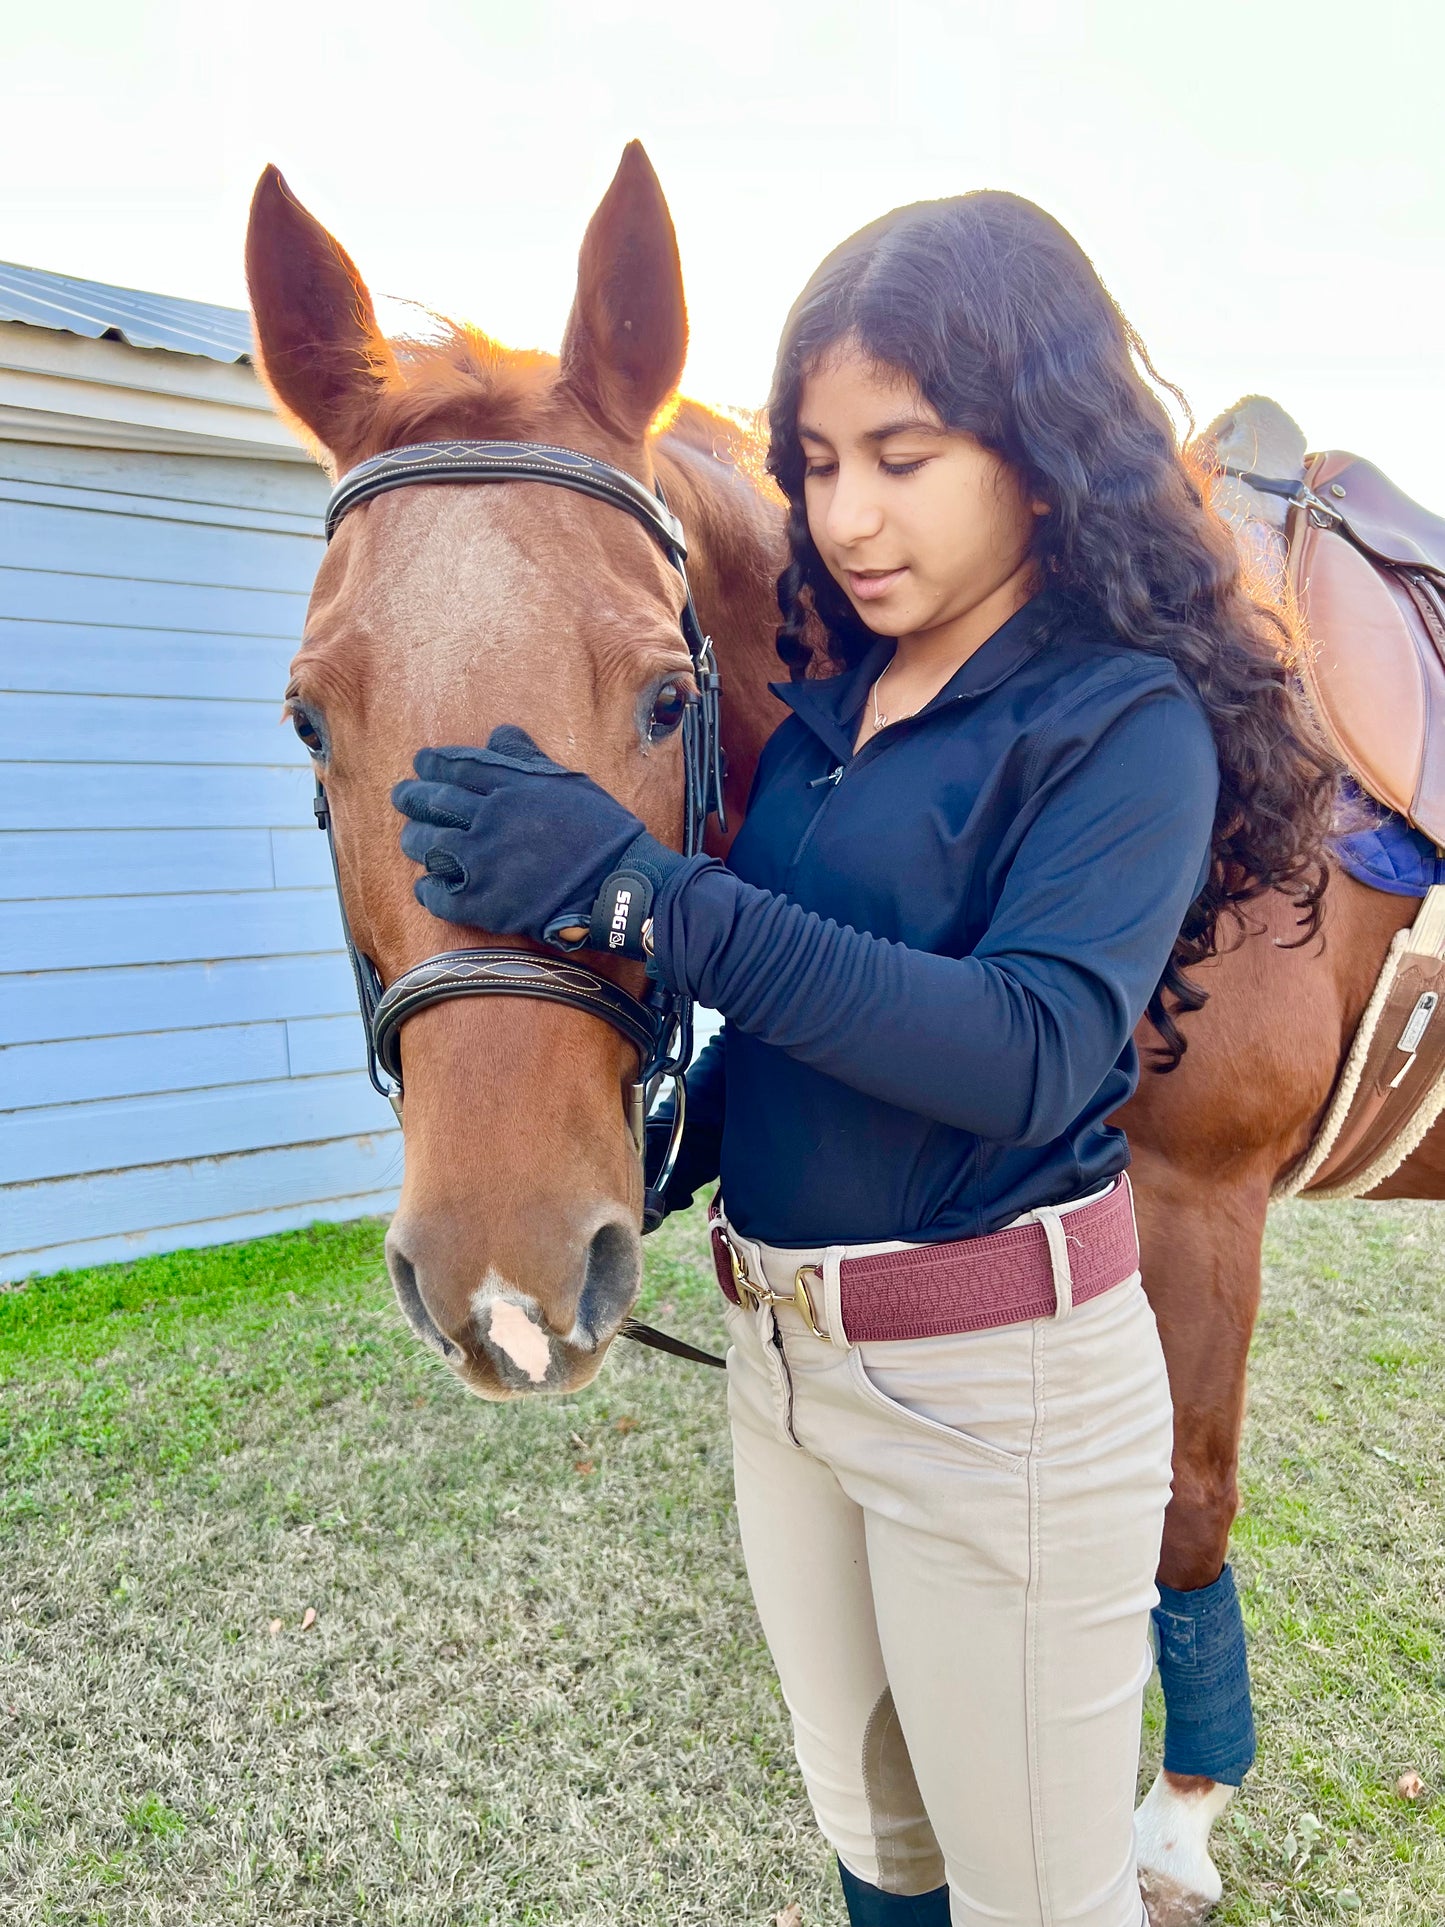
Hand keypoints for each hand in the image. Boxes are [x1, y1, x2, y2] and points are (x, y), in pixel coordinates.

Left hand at [392, 726, 675, 950]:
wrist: (620, 886)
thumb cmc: (602, 833)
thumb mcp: (569, 783)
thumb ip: (528, 760)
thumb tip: (500, 733)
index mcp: (511, 787)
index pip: (458, 767)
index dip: (434, 764)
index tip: (421, 763)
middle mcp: (490, 820)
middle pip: (434, 803)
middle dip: (412, 798)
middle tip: (401, 797)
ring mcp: (483, 862)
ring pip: (428, 845)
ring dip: (415, 840)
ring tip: (411, 840)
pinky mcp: (484, 903)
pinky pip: (438, 895)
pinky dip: (428, 889)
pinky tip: (427, 886)